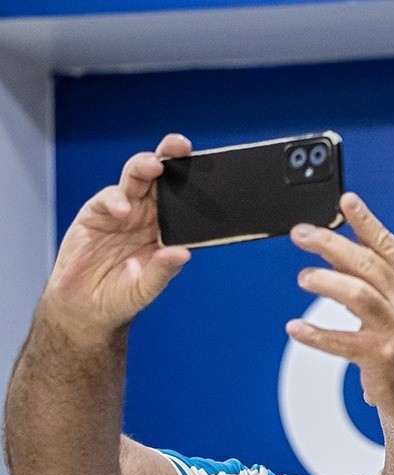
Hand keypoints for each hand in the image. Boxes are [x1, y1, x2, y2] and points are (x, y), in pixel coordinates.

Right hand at [41, 134, 193, 342]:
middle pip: (161, 180)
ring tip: (154, 166)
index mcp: (167, 230)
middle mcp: (147, 216)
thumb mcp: (146, 289)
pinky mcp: (96, 214)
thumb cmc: (121, 296)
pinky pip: (108, 199)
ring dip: (144, 167)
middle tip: (180, 147)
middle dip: (171, 159)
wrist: (85, 308)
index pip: (184, 200)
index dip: (194, 182)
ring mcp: (122, 212)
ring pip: (136, 179)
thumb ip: (162, 271)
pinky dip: (115, 200)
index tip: (209, 168)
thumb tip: (182, 255)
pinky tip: (122, 209)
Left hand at [286, 192, 393, 414]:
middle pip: (367, 264)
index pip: (387, 245)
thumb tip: (334, 249)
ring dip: (327, 282)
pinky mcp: (381, 356)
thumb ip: (369, 274)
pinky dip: (316, 334)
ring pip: (358, 295)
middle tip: (302, 234)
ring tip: (304, 277)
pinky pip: (342, 342)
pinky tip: (296, 327)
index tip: (346, 200)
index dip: (365, 221)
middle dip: (331, 244)